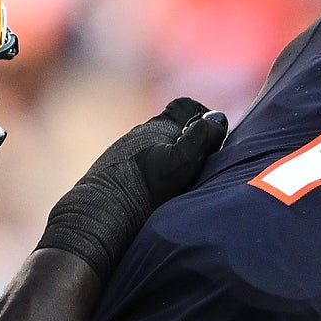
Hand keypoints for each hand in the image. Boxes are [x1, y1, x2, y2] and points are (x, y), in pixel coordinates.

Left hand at [36, 95, 228, 275]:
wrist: (102, 214)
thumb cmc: (145, 187)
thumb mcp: (182, 162)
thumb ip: (201, 138)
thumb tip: (217, 119)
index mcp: (159, 125)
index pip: (186, 106)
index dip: (204, 115)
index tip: (215, 136)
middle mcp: (140, 133)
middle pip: (171, 127)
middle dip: (189, 140)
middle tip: (203, 163)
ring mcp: (125, 152)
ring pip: (155, 146)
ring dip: (170, 158)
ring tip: (181, 182)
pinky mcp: (115, 172)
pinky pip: (141, 165)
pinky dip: (154, 172)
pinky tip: (157, 193)